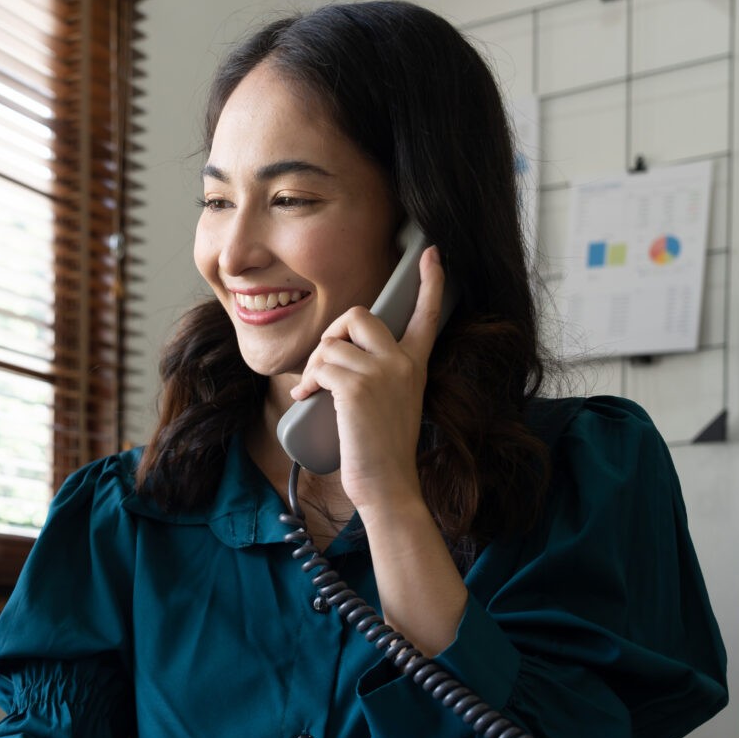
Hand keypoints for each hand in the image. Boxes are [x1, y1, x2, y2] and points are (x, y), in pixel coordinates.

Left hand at [287, 245, 446, 516]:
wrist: (388, 484)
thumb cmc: (381, 448)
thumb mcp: (391, 402)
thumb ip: (377, 373)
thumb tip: (337, 353)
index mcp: (416, 363)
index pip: (428, 314)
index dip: (430, 282)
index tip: (431, 253)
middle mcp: (403, 362)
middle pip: (359, 315)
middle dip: (332, 333)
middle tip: (325, 362)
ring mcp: (383, 373)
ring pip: (331, 346)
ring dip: (314, 368)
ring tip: (315, 392)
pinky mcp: (358, 387)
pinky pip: (321, 366)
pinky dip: (308, 381)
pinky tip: (307, 397)